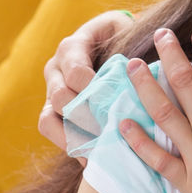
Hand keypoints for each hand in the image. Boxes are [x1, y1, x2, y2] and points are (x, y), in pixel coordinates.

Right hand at [39, 10, 132, 149]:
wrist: (113, 38)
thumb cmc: (125, 36)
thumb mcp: (127, 33)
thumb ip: (129, 53)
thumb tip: (143, 78)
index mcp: (72, 47)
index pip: (76, 72)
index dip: (94, 92)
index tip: (116, 108)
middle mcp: (56, 68)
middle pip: (60, 98)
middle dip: (86, 119)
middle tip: (112, 134)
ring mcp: (51, 90)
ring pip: (47, 119)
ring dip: (73, 137)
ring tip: (99, 152)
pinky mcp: (51, 110)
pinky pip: (51, 130)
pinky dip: (70, 145)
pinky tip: (92, 159)